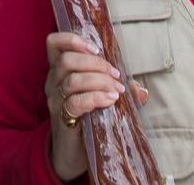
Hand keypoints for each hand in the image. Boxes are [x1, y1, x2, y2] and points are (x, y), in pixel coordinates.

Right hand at [43, 32, 148, 180]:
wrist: (74, 153)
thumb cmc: (88, 119)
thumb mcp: (102, 97)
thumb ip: (118, 89)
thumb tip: (141, 90)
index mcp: (60, 70)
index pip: (54, 43)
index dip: (72, 40)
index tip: (96, 48)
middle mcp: (53, 81)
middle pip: (67, 60)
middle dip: (96, 64)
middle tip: (116, 76)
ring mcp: (55, 100)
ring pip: (73, 80)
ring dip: (100, 81)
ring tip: (117, 91)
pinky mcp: (61, 118)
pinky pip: (75, 102)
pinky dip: (96, 97)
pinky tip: (110, 100)